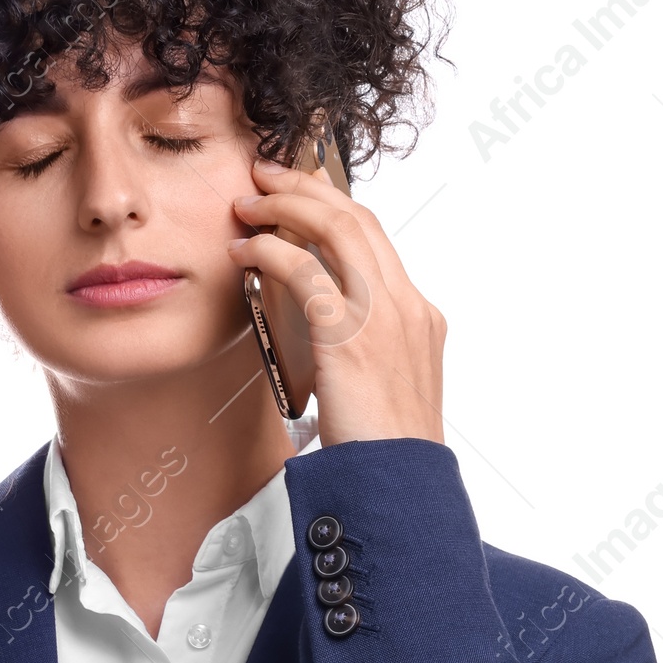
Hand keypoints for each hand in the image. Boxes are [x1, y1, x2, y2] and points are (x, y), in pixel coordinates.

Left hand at [226, 157, 444, 446]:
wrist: (400, 487)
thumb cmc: (384, 454)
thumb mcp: (380, 392)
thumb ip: (358, 354)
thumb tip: (317, 340)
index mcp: (420, 316)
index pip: (376, 240)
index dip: (333, 207)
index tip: (297, 194)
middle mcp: (408, 306)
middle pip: (358, 219)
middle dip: (308, 187)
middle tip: (265, 175)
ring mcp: (384, 316)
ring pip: (336, 229)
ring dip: (286, 205)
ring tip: (246, 202)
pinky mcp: (351, 334)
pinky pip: (305, 272)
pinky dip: (269, 252)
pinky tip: (243, 253)